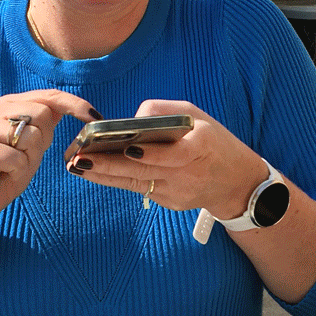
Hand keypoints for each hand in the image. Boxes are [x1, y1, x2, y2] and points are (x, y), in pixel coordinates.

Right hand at [0, 90, 99, 231]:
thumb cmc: (6, 173)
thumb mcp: (32, 146)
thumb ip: (44, 125)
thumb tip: (67, 107)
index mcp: (8, 106)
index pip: (48, 96)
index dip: (74, 104)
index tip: (95, 116)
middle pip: (41, 113)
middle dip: (43, 140)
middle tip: (25, 156)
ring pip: (31, 135)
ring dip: (29, 158)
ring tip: (12, 166)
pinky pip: (17, 158)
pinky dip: (17, 171)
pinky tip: (3, 173)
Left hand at [63, 99, 266, 218]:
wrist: (237, 183)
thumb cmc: (214, 142)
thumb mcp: (200, 117)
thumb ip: (166, 112)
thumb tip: (133, 118)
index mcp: (203, 148)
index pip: (175, 154)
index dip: (152, 153)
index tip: (127, 146)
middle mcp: (189, 174)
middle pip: (145, 171)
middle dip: (110, 165)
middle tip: (80, 159)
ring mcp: (179, 193)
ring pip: (136, 183)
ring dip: (105, 175)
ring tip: (77, 166)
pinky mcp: (172, 203)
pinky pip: (141, 190)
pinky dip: (117, 180)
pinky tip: (95, 172)